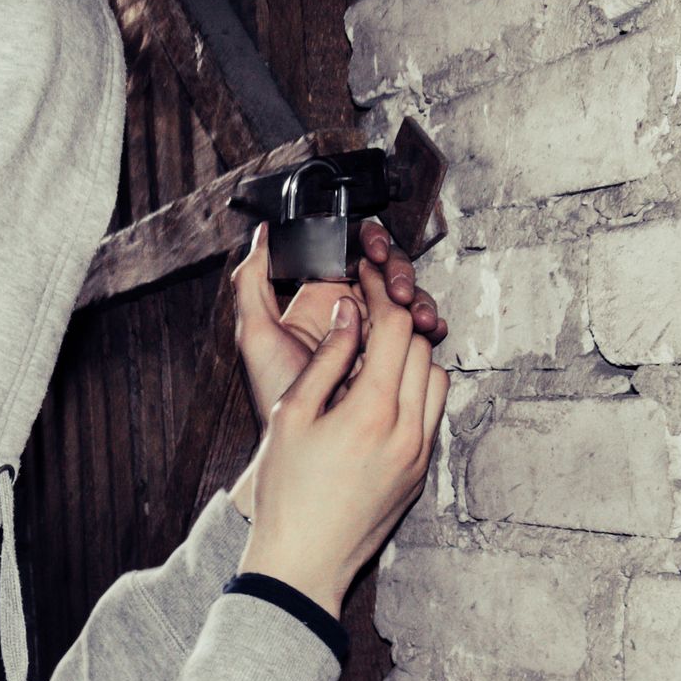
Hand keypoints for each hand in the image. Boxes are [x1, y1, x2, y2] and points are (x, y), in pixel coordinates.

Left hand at [232, 218, 447, 424]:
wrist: (301, 445)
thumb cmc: (275, 394)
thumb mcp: (256, 335)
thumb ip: (250, 283)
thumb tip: (262, 235)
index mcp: (321, 297)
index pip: (352, 254)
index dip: (370, 245)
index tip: (374, 252)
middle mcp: (350, 311)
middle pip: (386, 272)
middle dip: (399, 272)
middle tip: (400, 289)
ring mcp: (375, 334)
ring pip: (406, 300)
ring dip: (418, 299)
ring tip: (418, 315)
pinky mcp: (394, 359)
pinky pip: (417, 335)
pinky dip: (428, 328)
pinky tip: (430, 330)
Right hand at [234, 256, 448, 620]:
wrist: (304, 563)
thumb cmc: (286, 493)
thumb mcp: (291, 416)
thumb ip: (326, 360)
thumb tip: (350, 314)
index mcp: (372, 411)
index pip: (395, 328)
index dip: (380, 293)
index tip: (365, 279)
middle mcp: (408, 431)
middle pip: (422, 348)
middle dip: (398, 320)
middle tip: (369, 310)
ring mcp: (420, 456)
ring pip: (437, 380)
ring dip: (412, 358)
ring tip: (377, 354)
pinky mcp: (421, 475)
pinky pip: (432, 415)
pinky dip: (415, 392)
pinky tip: (382, 395)